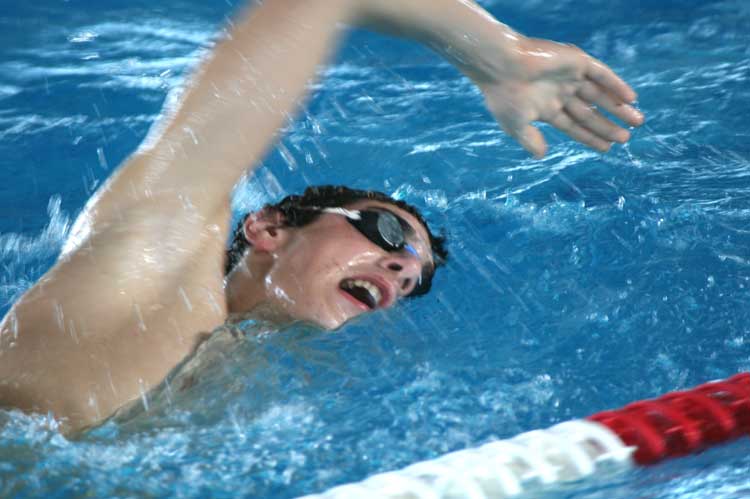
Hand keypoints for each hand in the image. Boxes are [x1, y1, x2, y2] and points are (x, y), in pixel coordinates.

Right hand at [474, 37, 643, 157]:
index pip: (573, 126)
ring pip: (600, 95)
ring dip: (618, 108)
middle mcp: (559, 93)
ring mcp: (569, 77)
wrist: (500, 65)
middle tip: (627, 138)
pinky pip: (602, 74)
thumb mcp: (515, 125)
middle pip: (590, 113)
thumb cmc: (504, 96)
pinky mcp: (575, 61)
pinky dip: (616, 85)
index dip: (591, 137)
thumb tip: (542, 156)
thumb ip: (530, 140)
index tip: (608, 148)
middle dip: (608, 126)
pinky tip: (631, 98)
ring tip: (638, 121)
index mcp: (545, 108)